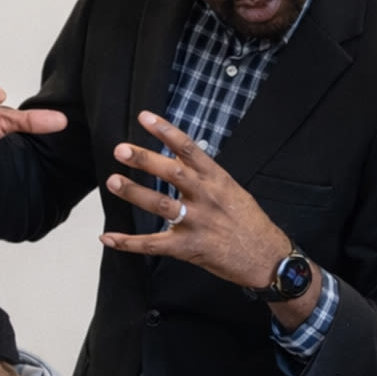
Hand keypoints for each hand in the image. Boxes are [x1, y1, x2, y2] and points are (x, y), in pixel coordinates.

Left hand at [99, 111, 293, 289]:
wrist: (267, 258)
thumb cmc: (251, 223)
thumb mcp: (234, 191)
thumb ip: (207, 176)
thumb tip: (182, 159)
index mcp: (217, 179)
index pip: (189, 149)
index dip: (166, 132)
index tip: (145, 117)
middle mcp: (206, 197)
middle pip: (171, 173)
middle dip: (144, 160)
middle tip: (121, 150)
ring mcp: (196, 222)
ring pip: (160, 204)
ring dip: (135, 192)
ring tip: (113, 182)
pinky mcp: (188, 247)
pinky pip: (153, 244)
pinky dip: (128, 242)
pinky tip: (109, 237)